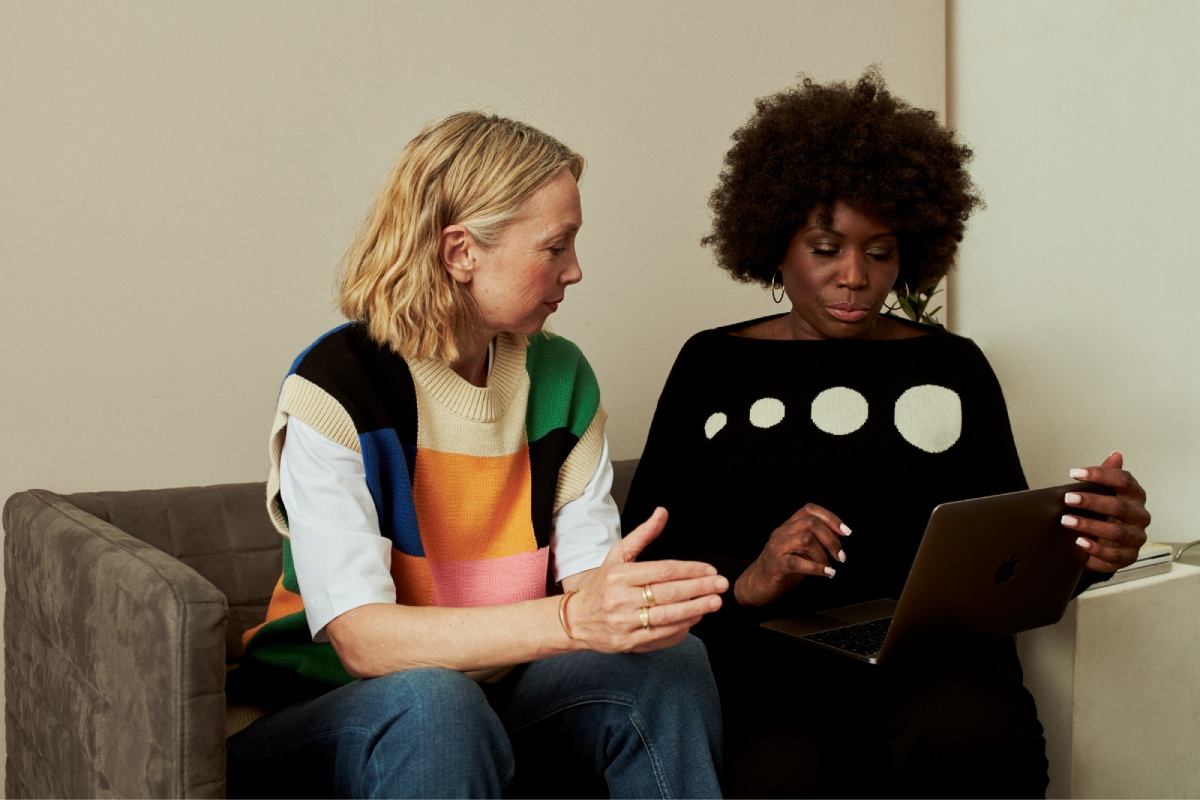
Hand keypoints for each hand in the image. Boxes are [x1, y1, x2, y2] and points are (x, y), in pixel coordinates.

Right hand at [567, 508, 727, 652]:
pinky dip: (680, 628)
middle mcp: (622, 598)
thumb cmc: (601, 585)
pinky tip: (694, 619)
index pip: (663, 570)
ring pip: (667, 616)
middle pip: (668, 593)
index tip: (710, 570)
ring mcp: (625, 622)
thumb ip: (642, 535)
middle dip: (699, 589)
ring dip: (695, 609)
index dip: (690, 570)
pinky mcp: (629, 642)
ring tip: (714, 603)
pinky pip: (661, 636)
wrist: (575, 620)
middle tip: (721, 585)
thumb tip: (662, 512)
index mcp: (620, 575)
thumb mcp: (617, 555)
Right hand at [734, 503, 850, 606]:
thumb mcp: (799, 549)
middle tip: (840, 556)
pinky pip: (797, 562)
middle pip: (810, 523)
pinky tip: (827, 573)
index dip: (830, 518)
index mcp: (788, 526)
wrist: (756, 583)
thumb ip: (814, 541)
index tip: (845, 532)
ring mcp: (777, 547)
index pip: (809, 510)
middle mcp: (782, 532)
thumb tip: (838, 543)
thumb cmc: (782, 566)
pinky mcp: (776, 565)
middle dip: (831, 539)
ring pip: (805, 539)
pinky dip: (816, 568)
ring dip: (823, 554)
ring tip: (830, 566)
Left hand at [1063, 450, 1150, 572]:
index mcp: (1135, 496)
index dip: (1100, 474)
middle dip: (1091, 501)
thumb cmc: (1104, 513)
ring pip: (1116, 532)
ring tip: (1066, 520)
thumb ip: (1107, 475)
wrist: (1104, 543)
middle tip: (1067, 498)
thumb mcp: (1102, 493)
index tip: (1074, 472)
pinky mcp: (1129, 556)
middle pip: (1119, 507)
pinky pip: (1114, 555)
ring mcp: (1136, 538)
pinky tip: (1079, 542)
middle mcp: (1140, 516)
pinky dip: (1095, 549)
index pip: (1124, 480)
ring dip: (1089, 525)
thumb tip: (1116, 455)